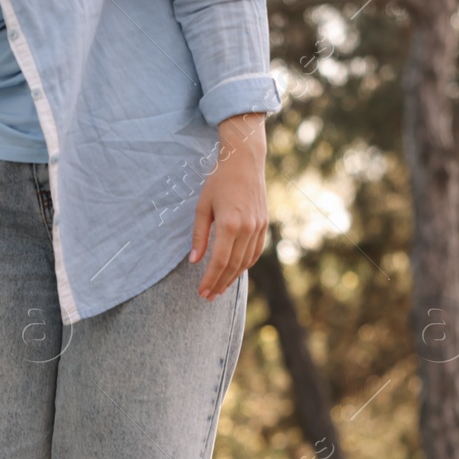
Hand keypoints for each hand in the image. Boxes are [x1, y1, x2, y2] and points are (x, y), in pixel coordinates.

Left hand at [190, 112, 268, 301]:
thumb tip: (194, 261)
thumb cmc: (218, 181)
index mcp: (230, 224)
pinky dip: (245, 265)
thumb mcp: (202, 207)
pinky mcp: (264, 224)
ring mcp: (259, 226)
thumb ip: (199, 236)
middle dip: (220, 283)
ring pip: (246, 261)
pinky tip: (235, 272)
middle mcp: (247, 228)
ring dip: (233, 278)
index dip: (210, 279)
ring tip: (219, 288)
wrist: (244, 161)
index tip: (201, 292)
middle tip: (208, 297)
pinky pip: (256, 251)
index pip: (220, 261)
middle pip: (234, 265)